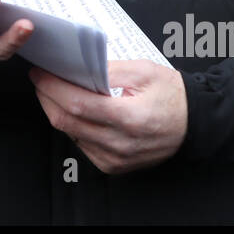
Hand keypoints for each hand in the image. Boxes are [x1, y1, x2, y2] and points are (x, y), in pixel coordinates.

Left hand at [29, 60, 187, 173]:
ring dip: (57, 111)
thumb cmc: (173, 95)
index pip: (77, 104)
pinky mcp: (113, 166)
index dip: (52, 88)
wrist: (194, 124)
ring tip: (55, 91)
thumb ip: (108, 69)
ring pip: (71, 134)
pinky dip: (73, 126)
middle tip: (41, 80)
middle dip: (47, 98)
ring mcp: (115, 159)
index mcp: (130, 118)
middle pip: (67, 121)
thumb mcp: (144, 71)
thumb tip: (76, 67)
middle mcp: (120, 144)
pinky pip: (82, 145)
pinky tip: (75, 111)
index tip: (39, 73)